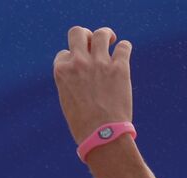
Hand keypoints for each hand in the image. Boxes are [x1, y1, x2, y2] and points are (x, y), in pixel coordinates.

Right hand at [53, 26, 132, 145]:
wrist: (102, 136)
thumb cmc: (83, 125)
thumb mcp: (68, 100)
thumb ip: (71, 82)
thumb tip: (81, 74)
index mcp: (62, 71)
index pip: (64, 53)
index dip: (72, 59)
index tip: (79, 69)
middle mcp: (79, 63)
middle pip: (78, 33)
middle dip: (86, 36)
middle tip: (93, 44)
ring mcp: (99, 63)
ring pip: (102, 33)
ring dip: (106, 35)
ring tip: (111, 41)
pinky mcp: (119, 68)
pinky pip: (124, 46)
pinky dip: (124, 48)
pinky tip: (123, 54)